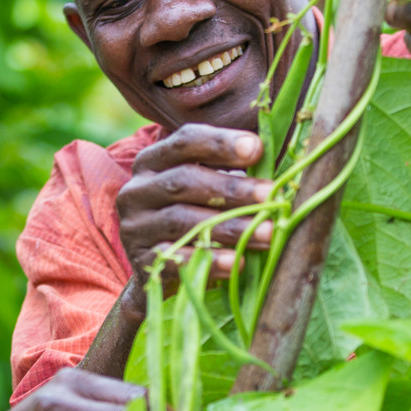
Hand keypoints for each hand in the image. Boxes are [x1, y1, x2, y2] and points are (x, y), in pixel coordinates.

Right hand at [116, 125, 276, 297]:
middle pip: (183, 181)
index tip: (258, 149)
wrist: (157, 268)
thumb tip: (276, 164)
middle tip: (271, 195)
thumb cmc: (193, 215)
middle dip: (231, 188)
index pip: (184, 142)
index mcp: (152, 162)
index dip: (220, 143)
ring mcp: (135, 227)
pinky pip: (175, 260)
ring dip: (229, 226)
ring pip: (181, 220)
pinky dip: (209, 261)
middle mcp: (136, 190)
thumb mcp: (205, 187)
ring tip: (269, 233)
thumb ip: (230, 171)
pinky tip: (238, 263)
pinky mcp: (140, 261)